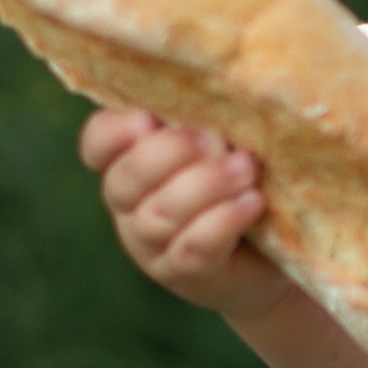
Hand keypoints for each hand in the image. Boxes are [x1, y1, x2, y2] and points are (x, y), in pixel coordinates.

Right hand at [81, 106, 287, 319]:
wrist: (269, 257)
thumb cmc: (239, 184)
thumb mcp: (220, 146)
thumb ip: (204, 122)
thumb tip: (220, 93)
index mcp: (129, 163)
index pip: (98, 143)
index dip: (113, 132)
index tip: (146, 119)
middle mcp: (129, 206)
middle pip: (125, 179)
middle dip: (169, 153)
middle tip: (215, 140)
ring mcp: (151, 245)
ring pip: (159, 215)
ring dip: (205, 186)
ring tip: (247, 168)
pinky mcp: (185, 274)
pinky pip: (194, 247)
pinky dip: (223, 220)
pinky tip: (252, 202)